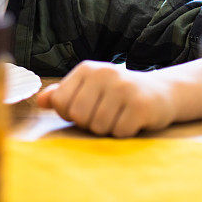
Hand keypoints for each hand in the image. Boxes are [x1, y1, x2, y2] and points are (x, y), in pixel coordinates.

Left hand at [35, 61, 177, 137]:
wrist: (161, 93)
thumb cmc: (117, 94)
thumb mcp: (89, 89)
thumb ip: (63, 94)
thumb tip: (39, 101)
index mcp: (86, 69)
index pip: (60, 102)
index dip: (71, 113)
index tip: (87, 108)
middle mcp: (104, 73)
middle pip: (79, 116)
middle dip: (90, 123)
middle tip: (106, 114)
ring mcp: (124, 88)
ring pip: (98, 126)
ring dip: (108, 128)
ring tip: (120, 115)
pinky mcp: (141, 105)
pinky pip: (119, 132)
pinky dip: (124, 132)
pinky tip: (133, 120)